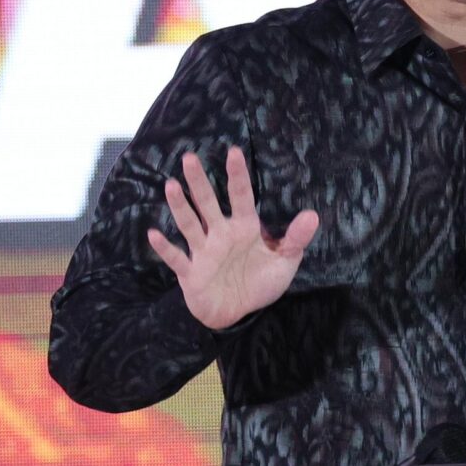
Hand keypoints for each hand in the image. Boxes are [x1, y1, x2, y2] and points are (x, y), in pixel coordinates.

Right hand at [147, 145, 320, 330]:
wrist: (237, 313)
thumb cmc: (259, 283)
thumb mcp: (284, 262)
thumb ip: (295, 239)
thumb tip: (313, 215)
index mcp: (244, 228)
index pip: (241, 197)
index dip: (238, 176)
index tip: (234, 152)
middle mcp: (220, 235)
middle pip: (208, 204)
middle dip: (199, 182)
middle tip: (189, 158)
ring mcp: (203, 252)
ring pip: (190, 225)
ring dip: (180, 206)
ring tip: (171, 185)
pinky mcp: (191, 273)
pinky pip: (176, 259)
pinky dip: (165, 249)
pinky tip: (153, 234)